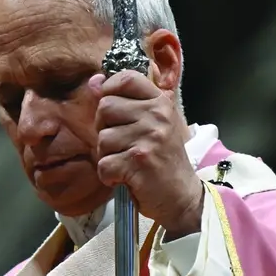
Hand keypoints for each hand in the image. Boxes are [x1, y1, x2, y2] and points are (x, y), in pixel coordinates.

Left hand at [88, 70, 203, 236]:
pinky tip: (125, 177)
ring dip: (107, 155)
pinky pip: (104, 163)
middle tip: (123, 144)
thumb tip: (93, 81)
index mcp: (160, 103)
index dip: (110, 89)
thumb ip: (122, 101)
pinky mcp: (139, 161)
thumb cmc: (160, 158)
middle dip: (105, 128)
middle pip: (105, 107)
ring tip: (126, 162)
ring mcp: (149, 138)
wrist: (181, 197)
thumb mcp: (150, 123)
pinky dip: (108, 175)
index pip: (127, 78)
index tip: (114, 110)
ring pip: (102, 138)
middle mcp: (157, 116)